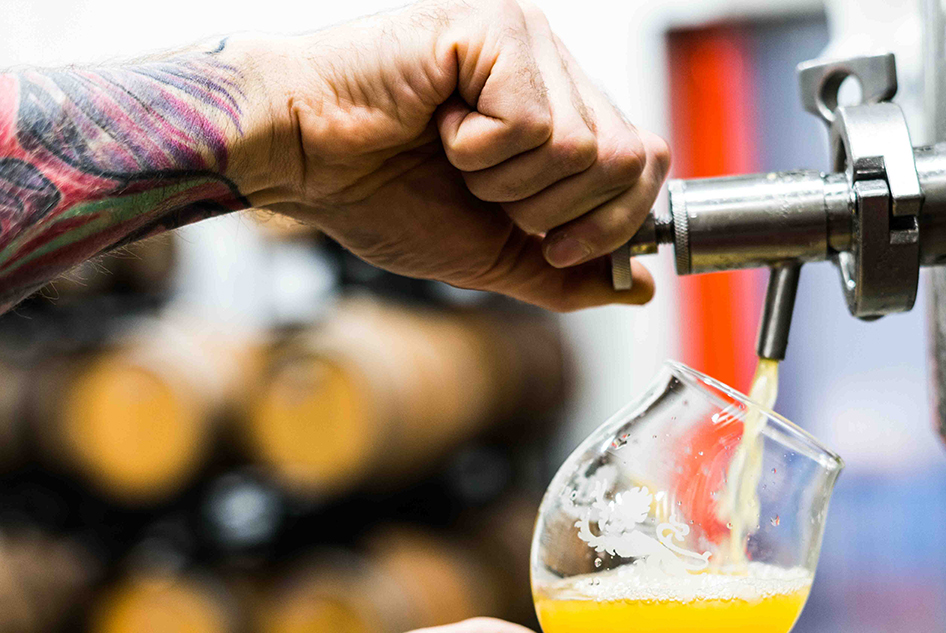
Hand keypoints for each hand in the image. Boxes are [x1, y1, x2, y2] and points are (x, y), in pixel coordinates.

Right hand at [238, 0, 669, 310]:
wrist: (300, 161)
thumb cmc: (378, 195)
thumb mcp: (491, 255)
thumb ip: (565, 273)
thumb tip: (635, 290)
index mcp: (560, 109)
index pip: (645, 163)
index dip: (613, 222)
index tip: (556, 246)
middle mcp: (554, 66)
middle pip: (628, 160)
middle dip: (555, 210)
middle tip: (488, 195)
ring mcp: (527, 41)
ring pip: (581, 148)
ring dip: (507, 182)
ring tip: (453, 156)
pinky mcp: (494, 29)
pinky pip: (532, 125)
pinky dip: (479, 152)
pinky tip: (437, 126)